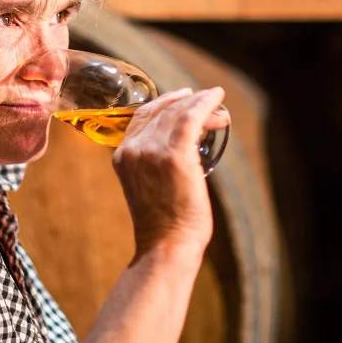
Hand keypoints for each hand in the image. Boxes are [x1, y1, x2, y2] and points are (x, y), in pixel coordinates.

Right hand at [112, 86, 229, 257]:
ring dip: (202, 104)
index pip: (142, 115)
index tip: (184, 97)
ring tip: (219, 104)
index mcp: (122, 155)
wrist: (166, 245)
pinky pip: (191, 118)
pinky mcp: (174, 155)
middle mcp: (134, 149)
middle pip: (163, 111)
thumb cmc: (164, 223)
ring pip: (178, 112)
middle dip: (188, 103)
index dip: (165, 102)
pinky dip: (206, 104)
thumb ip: (154, 162)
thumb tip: (187, 141)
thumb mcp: (148, 185)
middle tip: (209, 102)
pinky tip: (217, 98)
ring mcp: (152, 150)